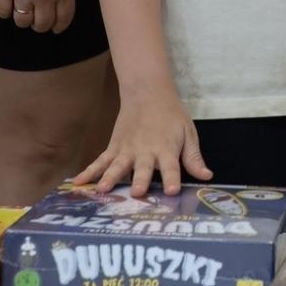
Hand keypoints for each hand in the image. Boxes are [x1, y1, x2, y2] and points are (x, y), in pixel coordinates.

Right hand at [0, 0, 75, 32]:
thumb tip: (58, 8)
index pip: (63, 18)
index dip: (59, 26)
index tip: (55, 28)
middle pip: (42, 24)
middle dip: (40, 24)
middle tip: (37, 19)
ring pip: (22, 22)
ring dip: (23, 19)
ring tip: (22, 9)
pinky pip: (2, 12)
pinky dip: (5, 11)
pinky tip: (7, 3)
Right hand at [74, 87, 211, 196]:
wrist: (148, 92)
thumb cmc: (171, 116)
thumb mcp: (188, 133)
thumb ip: (194, 158)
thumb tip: (207, 177)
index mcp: (167, 149)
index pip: (171, 167)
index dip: (173, 179)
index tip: (173, 192)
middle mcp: (146, 151)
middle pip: (142, 168)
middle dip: (139, 181)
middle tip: (136, 193)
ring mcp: (127, 150)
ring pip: (117, 166)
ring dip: (110, 178)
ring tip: (103, 190)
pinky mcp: (114, 147)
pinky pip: (100, 161)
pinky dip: (89, 171)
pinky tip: (78, 183)